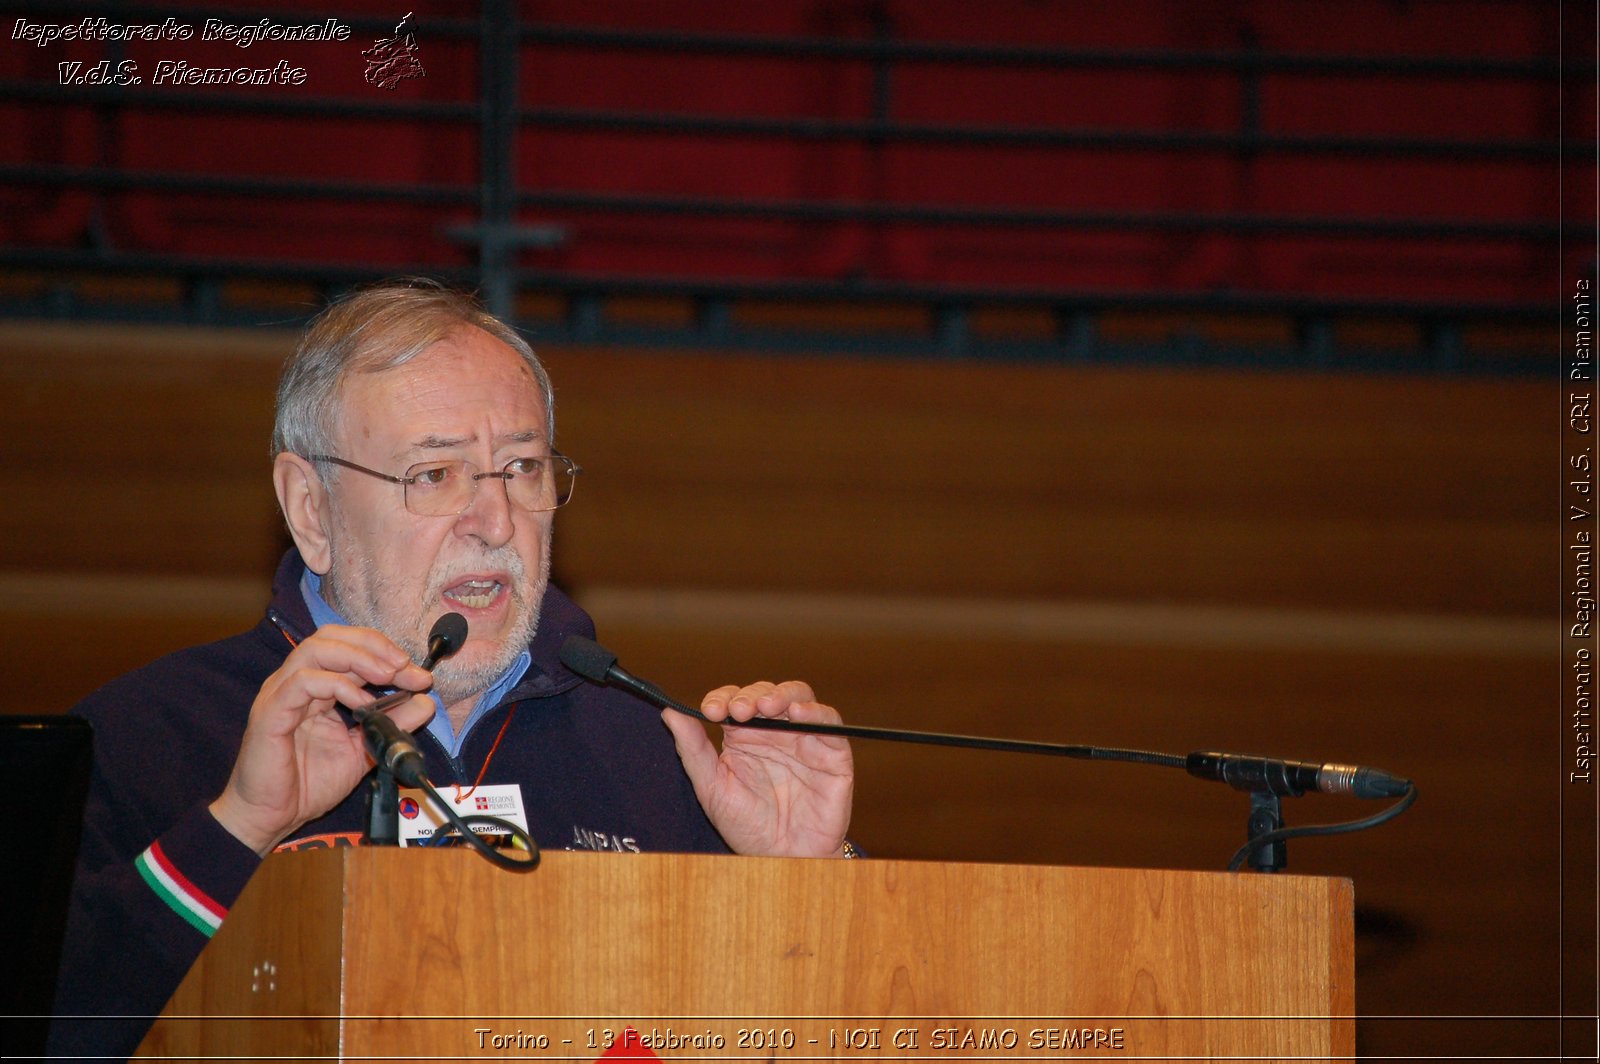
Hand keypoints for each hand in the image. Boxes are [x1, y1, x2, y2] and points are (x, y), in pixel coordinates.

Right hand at [209, 625, 435, 855]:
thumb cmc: (309, 784)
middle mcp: (296, 683)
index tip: (419, 676)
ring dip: (359, 657)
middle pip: (331, 637)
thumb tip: (425, 702)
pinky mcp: (270, 712)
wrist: (272, 818)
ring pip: (316, 649)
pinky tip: (361, 703)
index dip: (385, 654)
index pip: (349, 648)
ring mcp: (280, 694)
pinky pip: (303, 682)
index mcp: (316, 687)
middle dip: (374, 646)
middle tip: (405, 667)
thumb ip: (392, 724)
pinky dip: (337, 684)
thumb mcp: (363, 749)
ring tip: (387, 675)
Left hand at [662, 680, 853, 857]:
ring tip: (766, 706)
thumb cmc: (747, 827)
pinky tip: (799, 713)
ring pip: (799, 698)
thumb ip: (693, 750)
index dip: (724, 698)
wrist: (782, 860)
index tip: (711, 711)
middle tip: (738, 710)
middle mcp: (775, 732)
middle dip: (751, 696)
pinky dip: (817, 712)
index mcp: (745, 737)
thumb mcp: (713, 788)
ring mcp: (805, 739)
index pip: (735, 701)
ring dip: (783, 695)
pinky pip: (830, 723)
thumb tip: (669, 712)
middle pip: (766, 694)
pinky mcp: (833, 753)